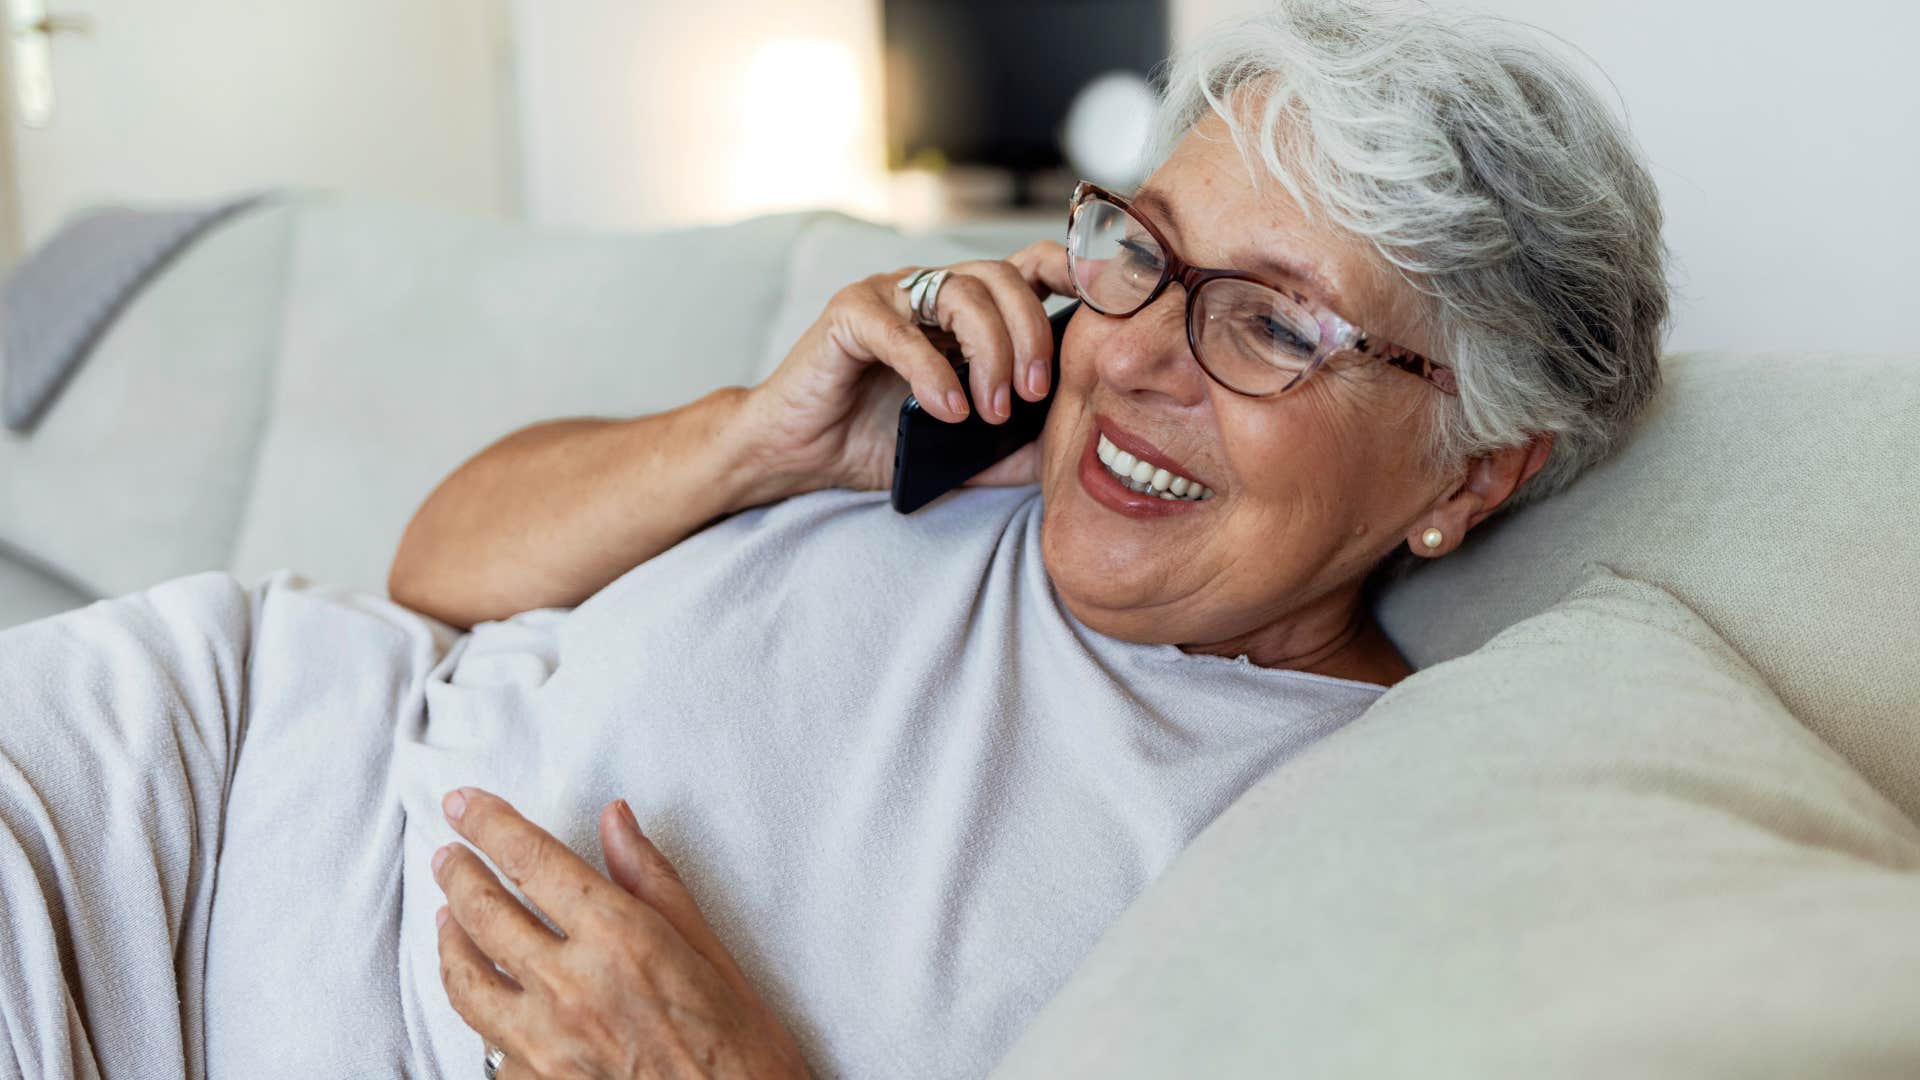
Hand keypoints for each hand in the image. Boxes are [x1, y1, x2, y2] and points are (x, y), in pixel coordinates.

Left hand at [432, 787, 810, 1079]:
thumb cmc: (742, 1052)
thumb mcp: (712, 953)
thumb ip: (653, 883)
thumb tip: (617, 823)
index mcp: (619, 938)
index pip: (531, 860)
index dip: (488, 824)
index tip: (465, 804)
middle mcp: (571, 986)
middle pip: (482, 912)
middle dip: (459, 873)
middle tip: (450, 854)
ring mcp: (543, 1044)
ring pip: (465, 979)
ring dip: (449, 940)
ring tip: (446, 919)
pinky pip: (487, 1042)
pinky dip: (483, 1013)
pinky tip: (486, 1002)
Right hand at [740, 242, 1071, 494]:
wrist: (804, 456)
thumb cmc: (885, 441)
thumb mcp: (973, 449)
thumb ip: (1024, 443)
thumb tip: (1086, 446)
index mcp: (970, 308)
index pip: (1035, 265)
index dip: (1076, 272)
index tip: (1108, 309)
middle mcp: (935, 288)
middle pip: (1005, 276)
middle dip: (1032, 333)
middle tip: (1034, 394)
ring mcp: (891, 294)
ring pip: (961, 292)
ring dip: (988, 354)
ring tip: (988, 412)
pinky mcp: (849, 314)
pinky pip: (901, 330)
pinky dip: (931, 372)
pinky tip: (946, 411)